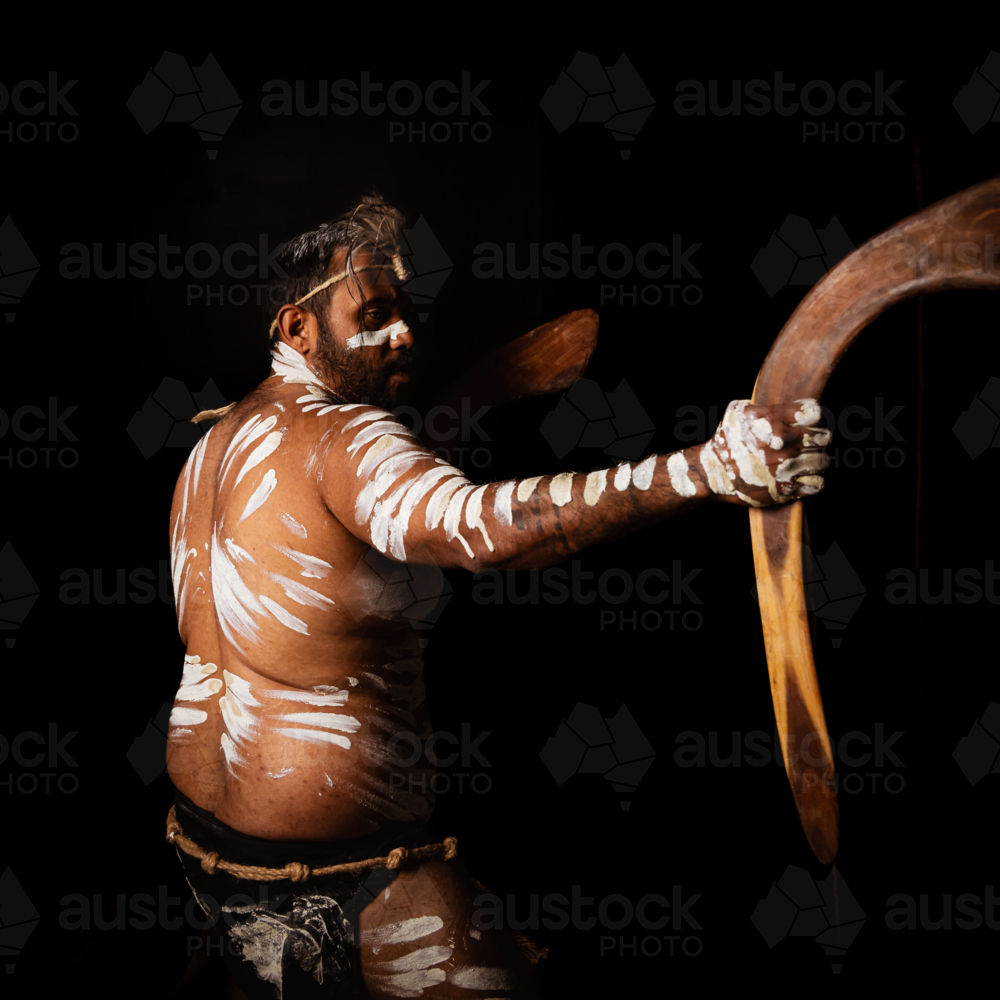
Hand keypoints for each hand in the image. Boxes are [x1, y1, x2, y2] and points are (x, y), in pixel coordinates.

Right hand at [697, 399, 830, 506]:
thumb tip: (790, 404)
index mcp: (773, 421)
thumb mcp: (738, 412)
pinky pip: (818, 484)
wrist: (712, 473)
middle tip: (812, 443)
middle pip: (825, 437)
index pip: (816, 413)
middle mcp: (783, 444)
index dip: (817, 417)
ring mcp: (786, 468)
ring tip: (808, 461)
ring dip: (818, 460)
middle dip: (820, 439)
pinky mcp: (787, 489)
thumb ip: (764, 405)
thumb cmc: (727, 441)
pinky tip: (805, 477)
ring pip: (824, 461)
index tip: (811, 423)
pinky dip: (815, 480)